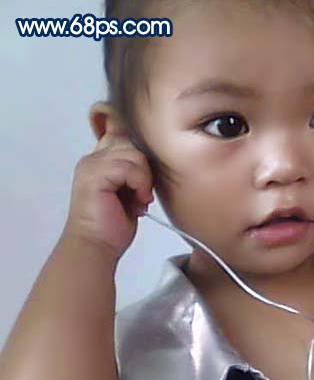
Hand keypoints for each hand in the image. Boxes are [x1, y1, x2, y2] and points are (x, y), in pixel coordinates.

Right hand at [62, 132, 154, 260]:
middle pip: (134, 143)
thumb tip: (156, 158)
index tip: (144, 174)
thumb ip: (136, 171)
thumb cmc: (112, 225)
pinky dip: (140, 185)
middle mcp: (93, 158)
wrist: (97, 246)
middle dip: (145, 169)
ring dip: (144, 179)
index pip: (121, 133)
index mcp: (99, 160)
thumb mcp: (129, 191)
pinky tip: (138, 201)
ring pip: (135, 155)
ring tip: (140, 199)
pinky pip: (129, 168)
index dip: (138, 145)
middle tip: (143, 194)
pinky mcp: (95, 174)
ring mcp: (92, 165)